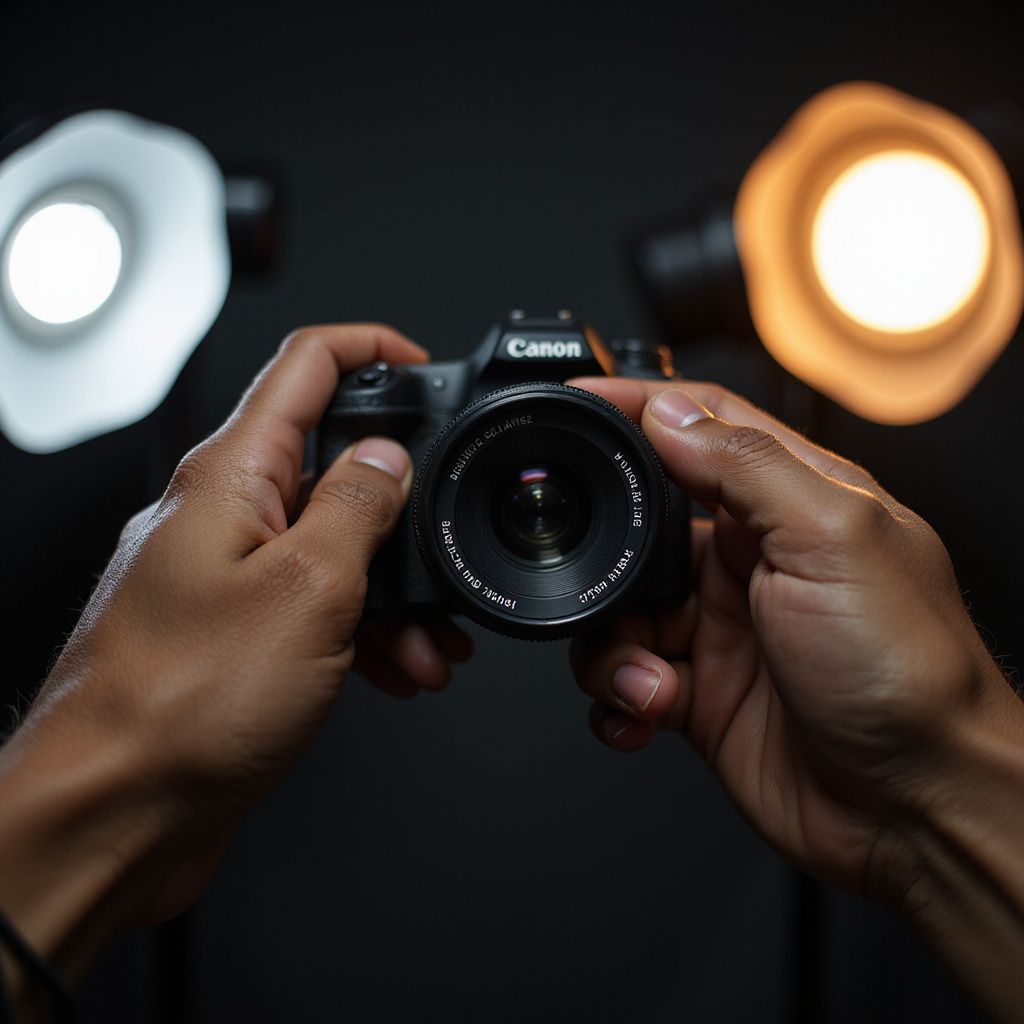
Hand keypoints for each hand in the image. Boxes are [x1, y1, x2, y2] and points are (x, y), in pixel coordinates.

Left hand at [0, 324, 470, 985]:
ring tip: (426, 644)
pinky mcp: (234, 629)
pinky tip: (392, 669)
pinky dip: (361, 630)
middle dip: (403, 509)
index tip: (426, 366)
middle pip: (332, 465)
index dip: (373, 348)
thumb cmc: (181, 705)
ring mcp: (226, 572)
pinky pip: (313, 605)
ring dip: (391, 589)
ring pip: (332, 547)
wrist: (112, 813)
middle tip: (444, 552)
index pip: (305, 365)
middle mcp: (223, 513)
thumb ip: (358, 508)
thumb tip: (389, 458)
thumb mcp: (308, 590)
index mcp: (232, 476)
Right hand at [567, 377, 1021, 908]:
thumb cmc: (909, 675)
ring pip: (620, 607)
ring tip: (646, 676)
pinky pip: (624, 677)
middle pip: (640, 524)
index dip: (639, 408)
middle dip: (605, 555)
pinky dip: (616, 694)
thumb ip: (748, 470)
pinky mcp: (700, 691)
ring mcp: (723, 626)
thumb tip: (670, 414)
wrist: (917, 809)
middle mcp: (752, 559)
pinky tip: (644, 710)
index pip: (701, 427)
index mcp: (791, 502)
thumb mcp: (834, 540)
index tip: (580, 404)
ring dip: (610, 644)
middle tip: (603, 587)